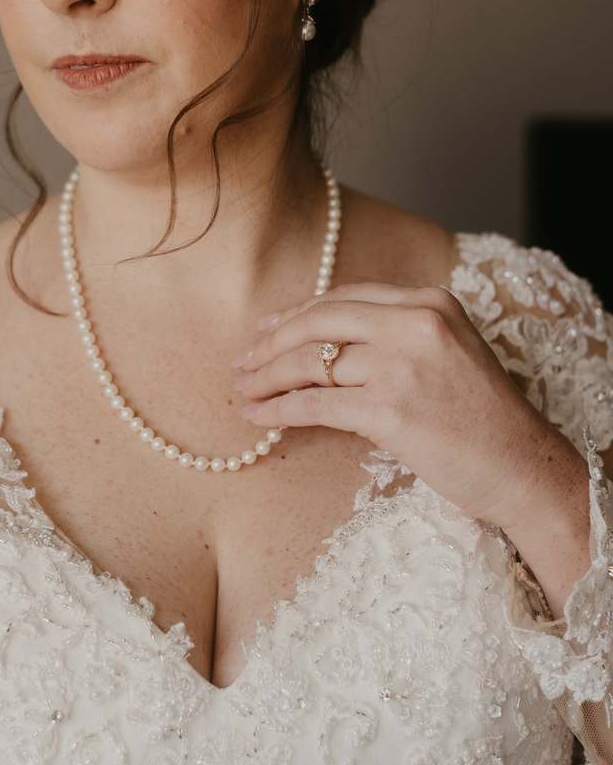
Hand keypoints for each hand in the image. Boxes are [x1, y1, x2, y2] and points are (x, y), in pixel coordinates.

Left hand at [233, 282, 582, 533]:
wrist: (523, 467)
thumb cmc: (483, 418)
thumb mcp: (448, 352)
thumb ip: (398, 334)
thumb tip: (324, 340)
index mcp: (430, 301)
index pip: (344, 297)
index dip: (297, 313)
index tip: (267, 328)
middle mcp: (415, 323)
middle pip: (319, 321)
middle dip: (271, 342)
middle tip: (242, 361)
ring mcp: (401, 366)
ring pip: (309, 362)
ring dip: (266, 377)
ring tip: (242, 390)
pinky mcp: (389, 411)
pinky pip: (315, 404)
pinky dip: (278, 410)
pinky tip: (258, 418)